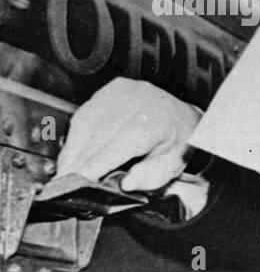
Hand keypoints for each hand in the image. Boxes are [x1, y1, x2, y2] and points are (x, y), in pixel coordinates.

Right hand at [58, 78, 201, 192]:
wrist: (185, 115)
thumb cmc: (178, 141)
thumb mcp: (173, 165)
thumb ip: (150, 177)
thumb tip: (127, 184)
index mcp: (153, 124)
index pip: (114, 148)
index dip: (91, 166)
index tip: (73, 182)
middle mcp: (138, 102)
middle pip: (96, 136)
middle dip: (77, 160)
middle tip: (62, 181)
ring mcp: (125, 92)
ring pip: (87, 122)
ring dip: (73, 147)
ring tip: (65, 168)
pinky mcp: (114, 87)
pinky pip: (87, 112)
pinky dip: (78, 132)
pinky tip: (74, 149)